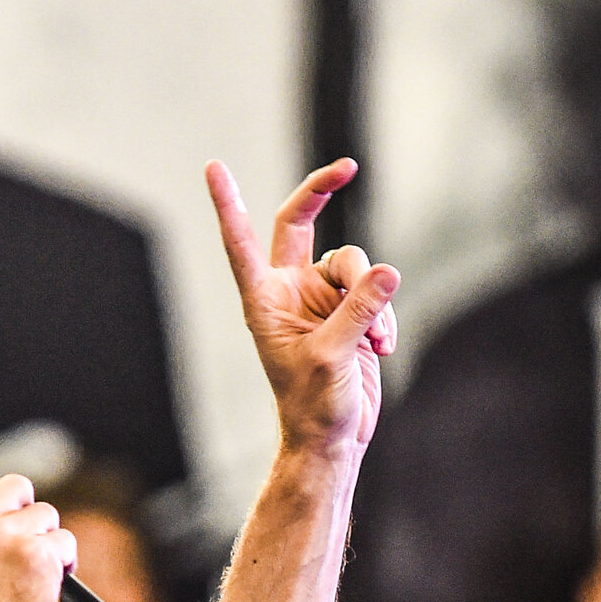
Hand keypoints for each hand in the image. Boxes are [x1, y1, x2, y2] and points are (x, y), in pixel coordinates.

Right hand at [0, 435, 76, 601]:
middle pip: (15, 485)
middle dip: (24, 514)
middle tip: (15, 555)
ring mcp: (2, 533)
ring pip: (45, 514)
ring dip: (45, 542)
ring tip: (27, 580)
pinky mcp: (38, 552)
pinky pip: (66, 541)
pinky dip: (64, 564)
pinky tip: (44, 590)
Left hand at [208, 158, 399, 460]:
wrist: (333, 435)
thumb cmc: (314, 404)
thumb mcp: (332, 356)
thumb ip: (358, 311)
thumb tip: (387, 272)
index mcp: (264, 300)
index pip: (241, 242)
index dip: (228, 204)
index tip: (213, 167)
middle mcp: (288, 290)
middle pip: (301, 222)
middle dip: (322, 191)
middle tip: (348, 166)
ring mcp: (321, 296)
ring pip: (355, 262)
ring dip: (374, 297)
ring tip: (376, 340)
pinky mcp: (351, 308)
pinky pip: (376, 289)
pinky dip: (384, 316)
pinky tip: (382, 348)